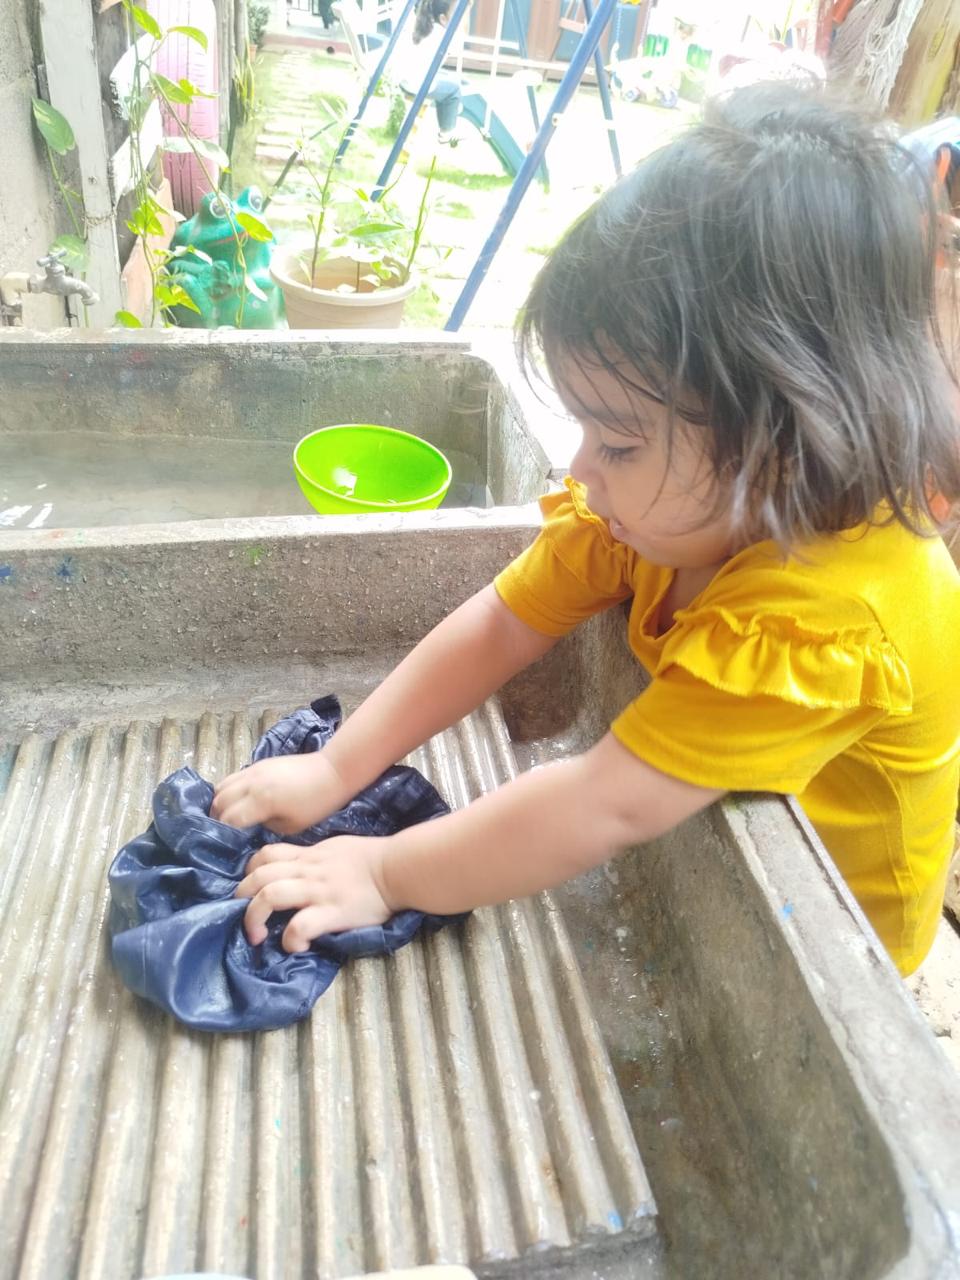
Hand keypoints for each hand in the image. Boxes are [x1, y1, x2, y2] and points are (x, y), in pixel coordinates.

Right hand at [211, 753, 348, 834]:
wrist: (331, 772)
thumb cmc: (317, 804)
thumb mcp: (292, 826)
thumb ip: (266, 826)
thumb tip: (250, 827)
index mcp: (261, 800)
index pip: (229, 819)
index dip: (225, 833)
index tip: (227, 844)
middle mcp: (252, 782)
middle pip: (220, 801)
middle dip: (218, 818)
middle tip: (224, 832)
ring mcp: (254, 770)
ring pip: (222, 786)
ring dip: (220, 802)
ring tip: (226, 816)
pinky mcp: (259, 763)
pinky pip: (233, 776)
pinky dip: (228, 790)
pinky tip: (236, 801)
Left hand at [234, 835, 394, 950]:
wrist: (398, 868)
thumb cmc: (373, 858)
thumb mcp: (337, 849)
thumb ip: (315, 859)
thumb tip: (300, 869)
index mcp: (308, 856)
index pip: (265, 855)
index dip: (249, 871)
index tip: (251, 888)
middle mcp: (307, 871)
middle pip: (258, 875)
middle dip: (241, 898)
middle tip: (245, 917)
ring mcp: (318, 891)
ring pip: (270, 896)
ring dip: (254, 918)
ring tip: (257, 937)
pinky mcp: (332, 912)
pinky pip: (300, 926)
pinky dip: (291, 940)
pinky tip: (296, 947)